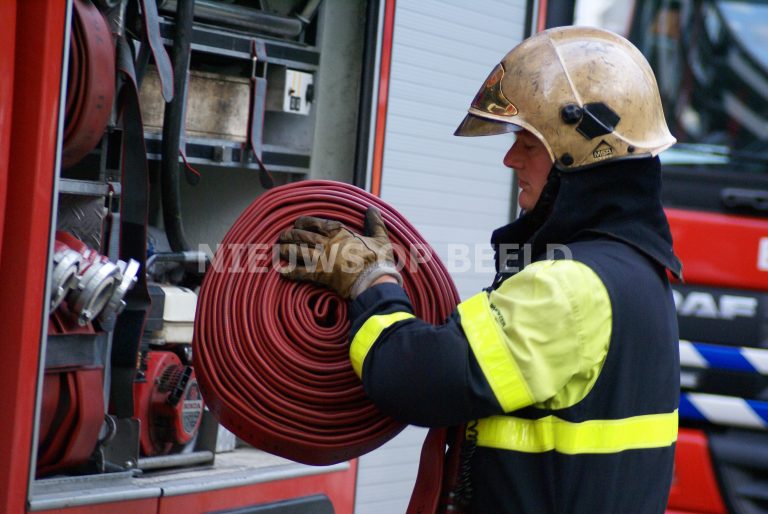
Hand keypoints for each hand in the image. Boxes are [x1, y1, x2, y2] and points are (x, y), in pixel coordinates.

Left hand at [278, 207, 401, 298]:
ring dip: (284, 250)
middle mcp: (327, 242)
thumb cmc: (378, 260)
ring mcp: (322, 258)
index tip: (297, 225)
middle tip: (282, 237)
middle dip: (288, 236)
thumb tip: (372, 209)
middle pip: (300, 235)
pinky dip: (288, 272)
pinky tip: (280, 271)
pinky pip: (299, 272)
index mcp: (339, 232)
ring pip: (296, 251)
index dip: (302, 223)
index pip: (314, 222)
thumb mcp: (380, 238)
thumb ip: (375, 223)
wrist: (375, 280)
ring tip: (278, 251)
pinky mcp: (320, 274)